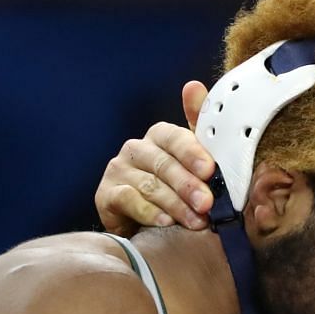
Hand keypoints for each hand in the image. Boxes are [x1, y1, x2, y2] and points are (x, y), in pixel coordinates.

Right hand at [93, 82, 217, 233]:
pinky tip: (166, 223)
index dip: (192, 152)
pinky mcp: (105, 194)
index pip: (174, 137)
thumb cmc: (176, 193)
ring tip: (196, 221)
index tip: (209, 170)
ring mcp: (118, 170)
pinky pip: (128, 199)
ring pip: (148, 184)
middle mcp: (136, 149)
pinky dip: (149, 212)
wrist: (146, 228)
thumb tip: (193, 85)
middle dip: (188, 185)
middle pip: (163, 163)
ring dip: (175, 204)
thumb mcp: (195, 167)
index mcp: (159, 137)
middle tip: (207, 203)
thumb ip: (201, 133)